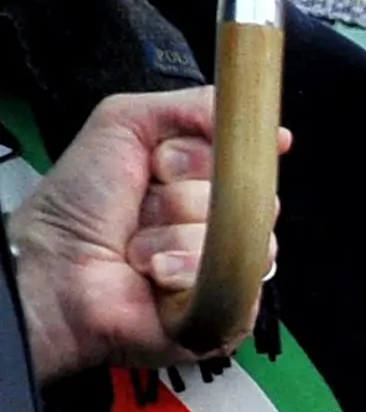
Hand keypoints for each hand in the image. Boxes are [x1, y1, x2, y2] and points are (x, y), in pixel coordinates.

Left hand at [15, 90, 281, 381]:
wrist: (54, 273)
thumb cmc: (73, 209)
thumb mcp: (121, 124)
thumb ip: (187, 105)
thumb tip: (264, 121)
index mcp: (194, 181)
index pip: (243, 159)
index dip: (207, 157)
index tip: (167, 162)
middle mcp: (210, 221)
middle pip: (252, 196)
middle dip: (189, 197)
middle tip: (145, 207)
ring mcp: (221, 264)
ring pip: (246, 236)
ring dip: (181, 236)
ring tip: (140, 251)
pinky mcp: (227, 307)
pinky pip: (241, 278)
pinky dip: (190, 270)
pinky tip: (156, 274)